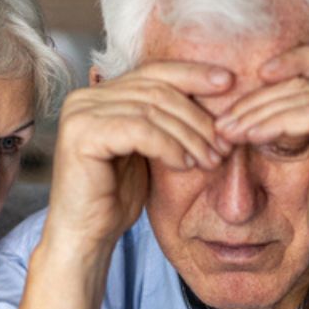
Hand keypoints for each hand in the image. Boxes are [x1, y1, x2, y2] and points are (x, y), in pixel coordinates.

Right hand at [45, 62, 232, 251]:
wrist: (86, 236)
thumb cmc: (116, 198)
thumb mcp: (149, 150)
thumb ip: (165, 120)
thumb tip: (215, 93)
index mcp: (99, 94)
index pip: (153, 71)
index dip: (192, 74)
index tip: (228, 83)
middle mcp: (84, 97)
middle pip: (156, 89)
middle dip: (196, 116)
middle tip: (222, 144)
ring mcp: (80, 113)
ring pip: (152, 110)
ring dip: (188, 136)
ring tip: (209, 159)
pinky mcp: (82, 134)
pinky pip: (140, 130)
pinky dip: (169, 146)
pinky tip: (183, 165)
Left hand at [218, 43, 308, 268]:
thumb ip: (296, 126)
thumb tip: (255, 107)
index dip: (293, 58)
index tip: (256, 75)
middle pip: (306, 79)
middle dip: (259, 97)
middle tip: (224, 119)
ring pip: (303, 95)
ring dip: (258, 111)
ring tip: (227, 130)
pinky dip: (274, 122)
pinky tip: (250, 136)